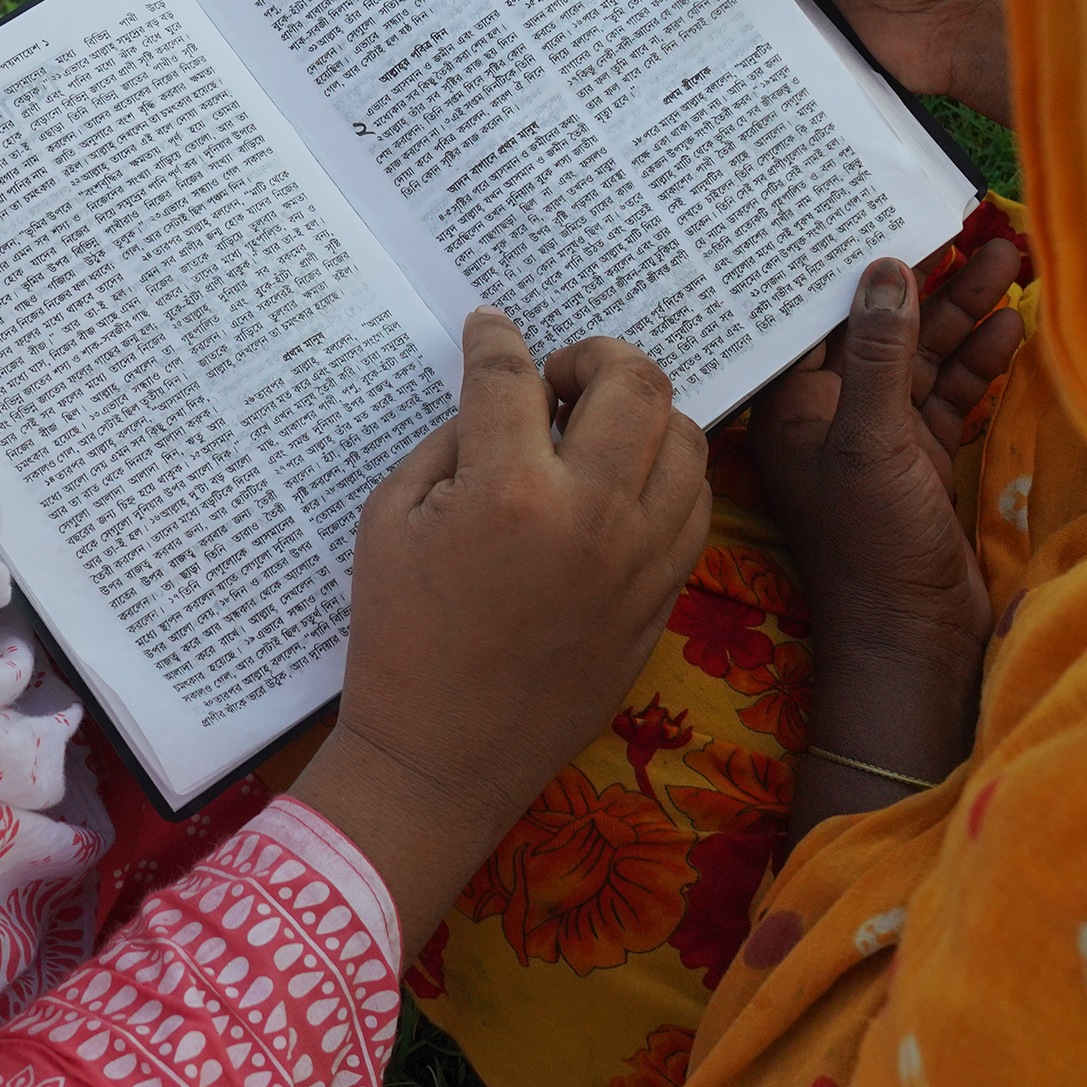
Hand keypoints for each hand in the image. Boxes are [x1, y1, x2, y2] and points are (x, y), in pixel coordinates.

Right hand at [294, 312, 713, 951]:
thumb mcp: (390, 522)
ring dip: (643, 411)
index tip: (489, 329)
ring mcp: (637, 558)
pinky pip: (696, 506)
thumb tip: (496, 394)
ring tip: (598, 427)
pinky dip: (668, 474)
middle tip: (558, 377)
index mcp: (507, 490)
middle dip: (593, 355)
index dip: (494, 338)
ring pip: (685, 436)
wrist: (442, 757)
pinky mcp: (660, 596)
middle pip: (633, 381)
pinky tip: (626, 480)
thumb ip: (448, 443)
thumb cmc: (398, 639)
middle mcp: (590, 514)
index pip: (511, 375)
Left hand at [751, 241, 1024, 662]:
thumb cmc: (872, 546)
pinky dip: (979, 363)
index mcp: (793, 407)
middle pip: (880, 327)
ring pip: (922, 356)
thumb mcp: (873, 441)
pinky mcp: (920, 458)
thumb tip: (885, 269)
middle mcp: (830, 413)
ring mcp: (879, 437)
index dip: (855, 262)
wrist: (915, 641)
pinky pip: (949, 394)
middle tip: (976, 225)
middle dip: (928, 279)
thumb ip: (880, 354)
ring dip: (964, 314)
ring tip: (1012, 259)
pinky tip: (1012, 328)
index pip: (819, 315)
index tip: (892, 209)